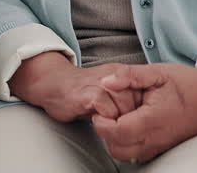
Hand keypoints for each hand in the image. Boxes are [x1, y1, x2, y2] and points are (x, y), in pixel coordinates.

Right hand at [8, 51, 141, 122]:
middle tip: (118, 123)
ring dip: (118, 119)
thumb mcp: (107, 91)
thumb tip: (141, 117)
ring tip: (108, 123)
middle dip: (130, 116)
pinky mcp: (89, 93)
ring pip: (124, 106)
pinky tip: (97, 120)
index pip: (144, 93)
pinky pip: (107, 109)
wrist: (52, 83)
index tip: (132, 118)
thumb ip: (123, 99)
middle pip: (137, 101)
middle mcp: (113, 76)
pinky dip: (105, 119)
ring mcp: (101, 83)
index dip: (140, 110)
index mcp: (120, 74)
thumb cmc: (80, 92)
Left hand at [91, 63, 196, 162]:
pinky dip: (126, 143)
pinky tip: (130, 123)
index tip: (100, 107)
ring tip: (117, 117)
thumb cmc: (188, 84)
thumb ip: (130, 75)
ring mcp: (160, 146)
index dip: (101, 122)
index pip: (116, 132)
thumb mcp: (158, 72)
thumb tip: (106, 81)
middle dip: (104, 132)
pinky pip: (137, 154)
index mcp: (152, 119)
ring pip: (126, 155)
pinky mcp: (162, 148)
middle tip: (106, 112)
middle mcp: (156, 138)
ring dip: (115, 139)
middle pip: (117, 148)